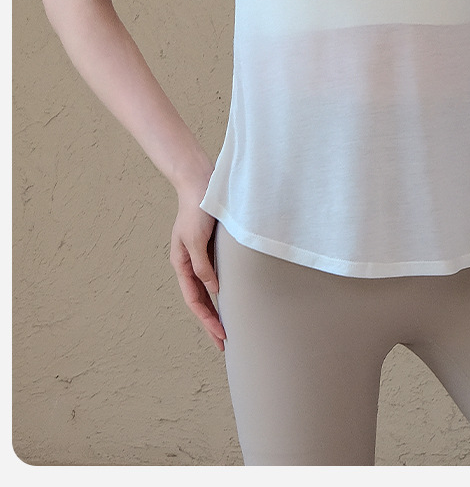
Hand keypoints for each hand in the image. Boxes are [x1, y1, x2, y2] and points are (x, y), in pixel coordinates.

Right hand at [170, 193, 226, 350]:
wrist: (201, 181)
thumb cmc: (197, 208)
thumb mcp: (196, 239)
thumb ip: (202, 265)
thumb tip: (213, 290)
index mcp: (181, 263)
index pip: (195, 300)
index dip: (207, 320)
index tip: (221, 336)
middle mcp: (190, 263)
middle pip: (200, 300)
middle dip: (211, 322)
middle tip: (223, 344)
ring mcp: (201, 256)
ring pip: (207, 290)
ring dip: (216, 309)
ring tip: (227, 327)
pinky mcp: (212, 248)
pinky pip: (216, 275)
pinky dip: (222, 290)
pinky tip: (231, 298)